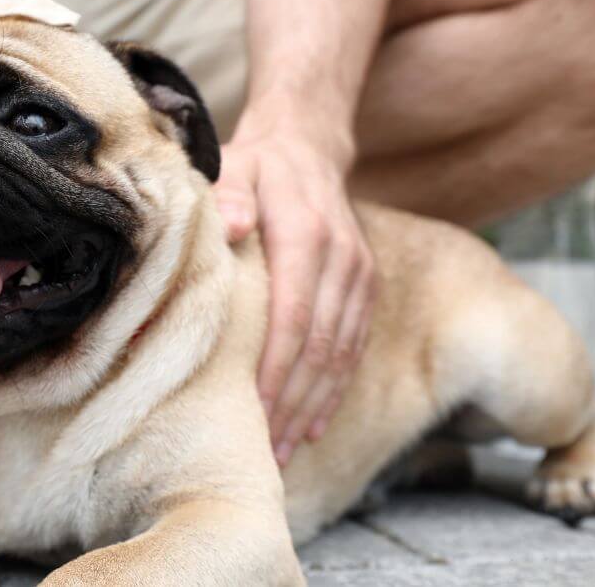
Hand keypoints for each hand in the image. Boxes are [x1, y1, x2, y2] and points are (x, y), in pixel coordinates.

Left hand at [214, 126, 375, 467]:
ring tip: (283, 449)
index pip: (296, 315)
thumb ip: (229, 195)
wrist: (308, 146)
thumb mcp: (235, 165)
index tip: (257, 409)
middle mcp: (343, 260)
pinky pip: (352, 347)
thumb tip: (231, 226)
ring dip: (313, 406)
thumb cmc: (256, 164)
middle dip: (293, 401)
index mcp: (308, 235)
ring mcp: (360, 276)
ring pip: (340, 354)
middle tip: (263, 448)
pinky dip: (333, 389)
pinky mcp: (366, 287)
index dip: (278, 367)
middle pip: (321, 345)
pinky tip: (313, 425)